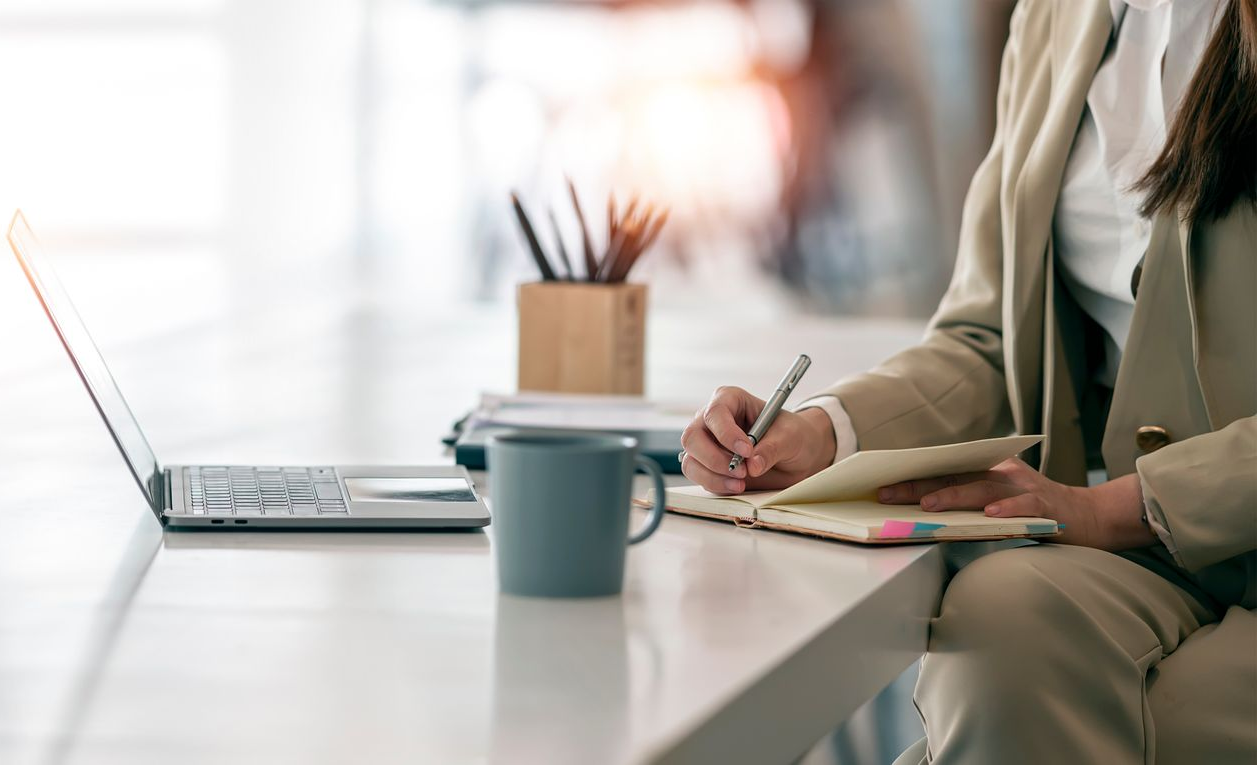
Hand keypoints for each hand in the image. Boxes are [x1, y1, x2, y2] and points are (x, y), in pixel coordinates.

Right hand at [679, 386, 835, 494]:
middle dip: (714, 458)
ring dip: (713, 476)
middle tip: (741, 471)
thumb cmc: (792, 435)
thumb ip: (772, 448)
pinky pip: (699, 477)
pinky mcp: (708, 466)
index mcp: (730, 400)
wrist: (796, 456)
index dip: (726, 433)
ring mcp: (707, 444)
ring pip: (691, 460)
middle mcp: (712, 421)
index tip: (746, 451)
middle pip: (692, 437)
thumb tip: (753, 465)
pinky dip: (716, 485)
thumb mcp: (789, 437)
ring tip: (742, 483)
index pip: (715, 412)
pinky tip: (737, 486)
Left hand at [876, 458, 1158, 550]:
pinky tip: (991, 515)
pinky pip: (1025, 506)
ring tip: (928, 505)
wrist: (1091, 517)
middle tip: (888, 494)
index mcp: (987, 471)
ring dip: (955, 496)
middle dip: (919, 486)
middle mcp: (1003, 474)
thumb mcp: (996, 505)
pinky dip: (1008, 509)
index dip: (912, 477)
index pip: (943, 471)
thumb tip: (920, 512)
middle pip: (954, 476)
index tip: (879, 485)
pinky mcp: (1047, 506)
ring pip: (983, 489)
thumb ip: (965, 505)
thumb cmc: (1035, 513)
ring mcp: (1025, 488)